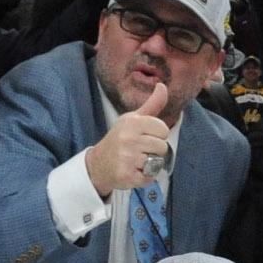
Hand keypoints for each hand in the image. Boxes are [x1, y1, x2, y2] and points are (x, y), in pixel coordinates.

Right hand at [83, 75, 175, 195]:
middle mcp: (128, 139)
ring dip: (150, 164)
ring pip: (157, 162)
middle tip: (139, 150)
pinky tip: (133, 171)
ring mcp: (127, 158)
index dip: (158, 135)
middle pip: (163, 147)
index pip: (163, 129)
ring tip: (136, 160)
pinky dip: (144, 177)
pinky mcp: (127, 175)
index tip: (145, 136)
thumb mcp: (133, 118)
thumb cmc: (120, 138)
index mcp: (132, 122)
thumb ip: (152, 104)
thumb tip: (162, 85)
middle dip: (154, 150)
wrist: (98, 163)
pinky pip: (150, 177)